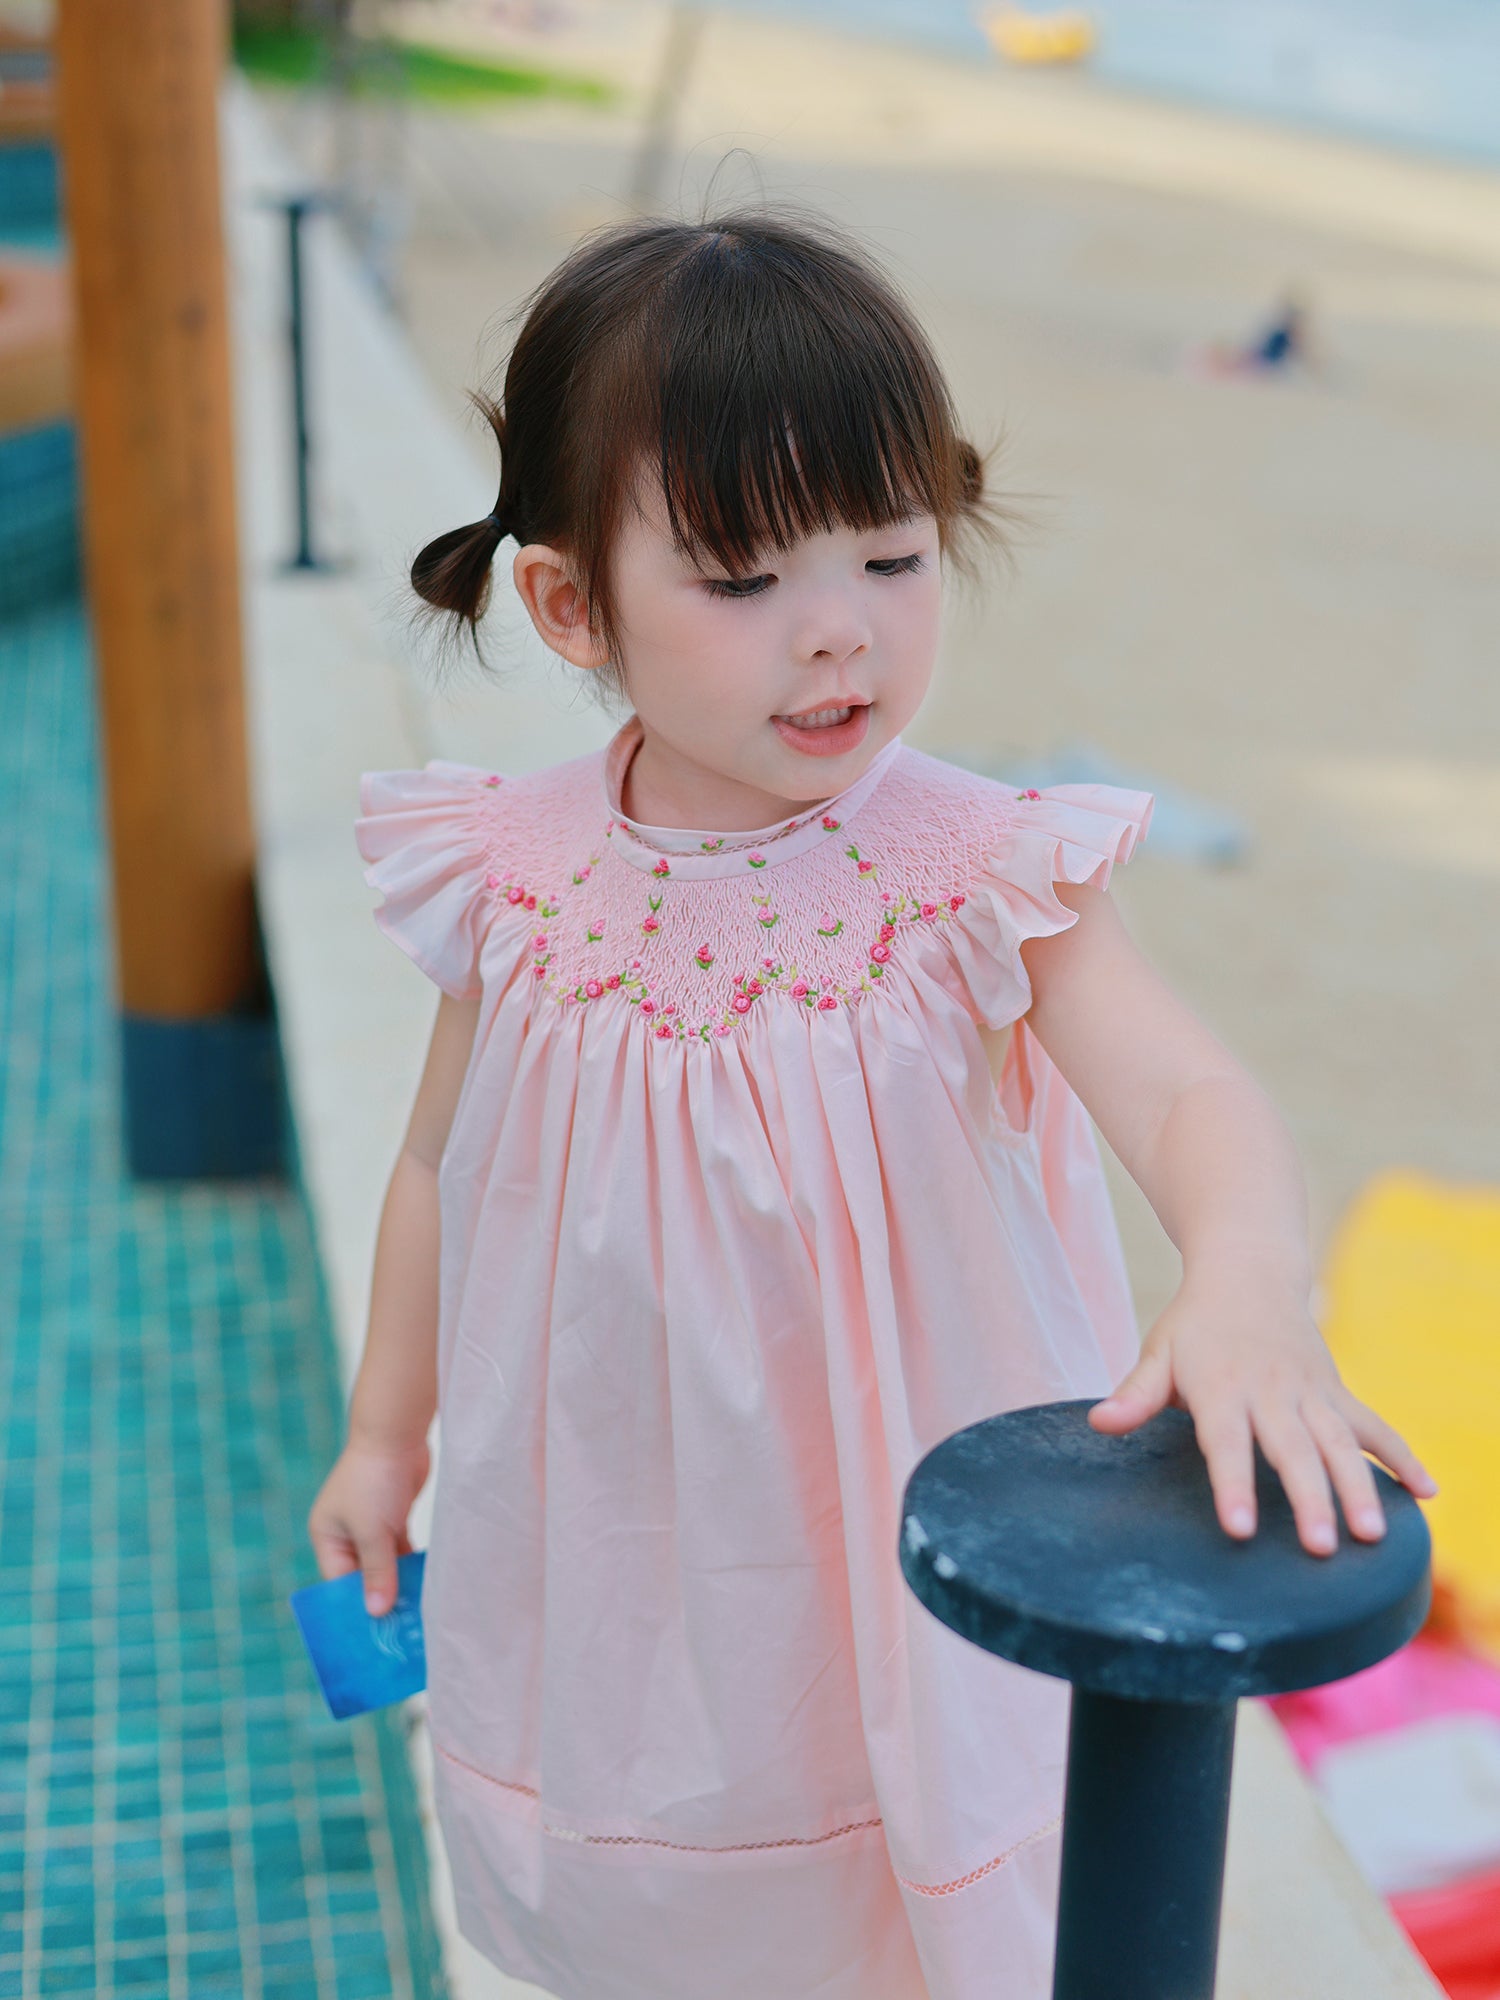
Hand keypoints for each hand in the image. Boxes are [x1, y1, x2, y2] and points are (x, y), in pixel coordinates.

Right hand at [307, 1434, 430, 1614]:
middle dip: (379, 1597)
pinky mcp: (395, 1516)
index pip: (338, 1582)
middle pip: (362, 1575)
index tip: (374, 1634)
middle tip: (399, 1630)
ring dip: (399, 1582)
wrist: (398, 1434)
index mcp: (327, 1536)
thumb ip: (377, 1572)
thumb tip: (376, 1612)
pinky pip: (401, 1550)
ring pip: (385, 1563)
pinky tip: (426, 1584)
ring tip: (416, 1615)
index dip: (355, 1606)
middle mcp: (346, 1533)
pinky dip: (411, 1564)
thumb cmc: (375, 1481)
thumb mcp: (373, 1532)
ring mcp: (372, 1524)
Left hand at [1088, 1260, 1437, 1556]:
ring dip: (1360, 1487)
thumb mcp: (1159, 1351)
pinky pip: (1374, 1426)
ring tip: (1372, 1536)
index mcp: (1221, 1387)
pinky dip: (1402, 1457)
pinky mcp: (1337, 1392)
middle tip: (1319, 1548)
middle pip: (1292, 1450)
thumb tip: (1098, 1423)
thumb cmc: (1195, 1324)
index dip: (1233, 1485)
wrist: (1248, 1271)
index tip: (1240, 1528)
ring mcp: (1311, 1392)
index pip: (1226, 1443)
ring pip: (1339, 1443)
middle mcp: (1271, 1391)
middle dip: (1308, 1498)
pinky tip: (1427, 1494)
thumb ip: (1136, 1393)